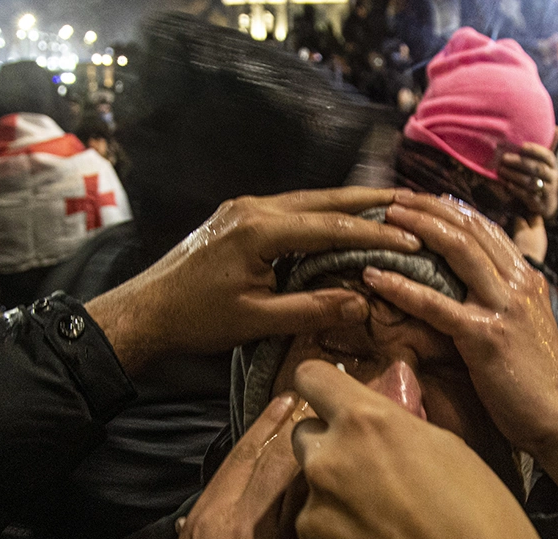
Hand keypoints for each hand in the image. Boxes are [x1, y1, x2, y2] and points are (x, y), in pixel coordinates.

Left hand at [86, 188, 418, 374]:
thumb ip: (312, 309)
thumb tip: (362, 303)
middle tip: (411, 201)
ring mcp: (243, 208)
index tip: (412, 239)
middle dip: (370, 202)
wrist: (144, 311)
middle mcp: (253, 207)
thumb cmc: (196, 319)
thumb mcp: (258, 320)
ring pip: (307, 201)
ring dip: (346, 205)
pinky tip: (339, 221)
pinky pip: (289, 209)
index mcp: (260, 230)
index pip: (332, 226)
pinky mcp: (236, 217)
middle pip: (324, 199)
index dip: (376, 233)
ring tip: (385, 207)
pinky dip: (320, 214)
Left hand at [290, 360, 557, 538]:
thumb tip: (375, 410)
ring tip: (386, 536)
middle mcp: (326, 464)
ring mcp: (312, 520)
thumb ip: (396, 424)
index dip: (322, 389)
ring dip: (336, 509)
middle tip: (370, 480)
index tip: (330, 401)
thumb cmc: (485, 522)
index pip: (310, 377)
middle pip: (303, 439)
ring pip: (310, 499)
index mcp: (364, 424)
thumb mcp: (449, 447)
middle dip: (329, 451)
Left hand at [366, 191, 557, 504]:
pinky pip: (435, 304)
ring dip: (416, 229)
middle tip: (393, 198)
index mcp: (527, 278)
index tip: (418, 199)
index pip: (485, 227)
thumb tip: (469, 287)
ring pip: (457, 250)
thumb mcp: (523, 326)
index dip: (449, 208)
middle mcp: (518, 283)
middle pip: (468, 228)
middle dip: (428, 208)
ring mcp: (503, 307)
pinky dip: (401, 286)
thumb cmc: (534, 380)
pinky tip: (374, 276)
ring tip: (383, 218)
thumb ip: (501, 300)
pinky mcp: (484, 336)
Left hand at [497, 142, 557, 219]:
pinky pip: (528, 195)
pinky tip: (506, 184)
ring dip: (515, 175)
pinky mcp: (539, 203)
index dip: (535, 150)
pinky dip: (516, 189)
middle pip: (537, 168)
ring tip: (501, 170)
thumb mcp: (544, 164)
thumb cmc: (540, 178)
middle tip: (504, 158)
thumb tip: (556, 127)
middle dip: (520, 162)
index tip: (521, 146)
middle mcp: (553, 177)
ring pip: (532, 182)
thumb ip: (543, 149)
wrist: (545, 204)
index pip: (547, 156)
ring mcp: (547, 191)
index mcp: (553, 165)